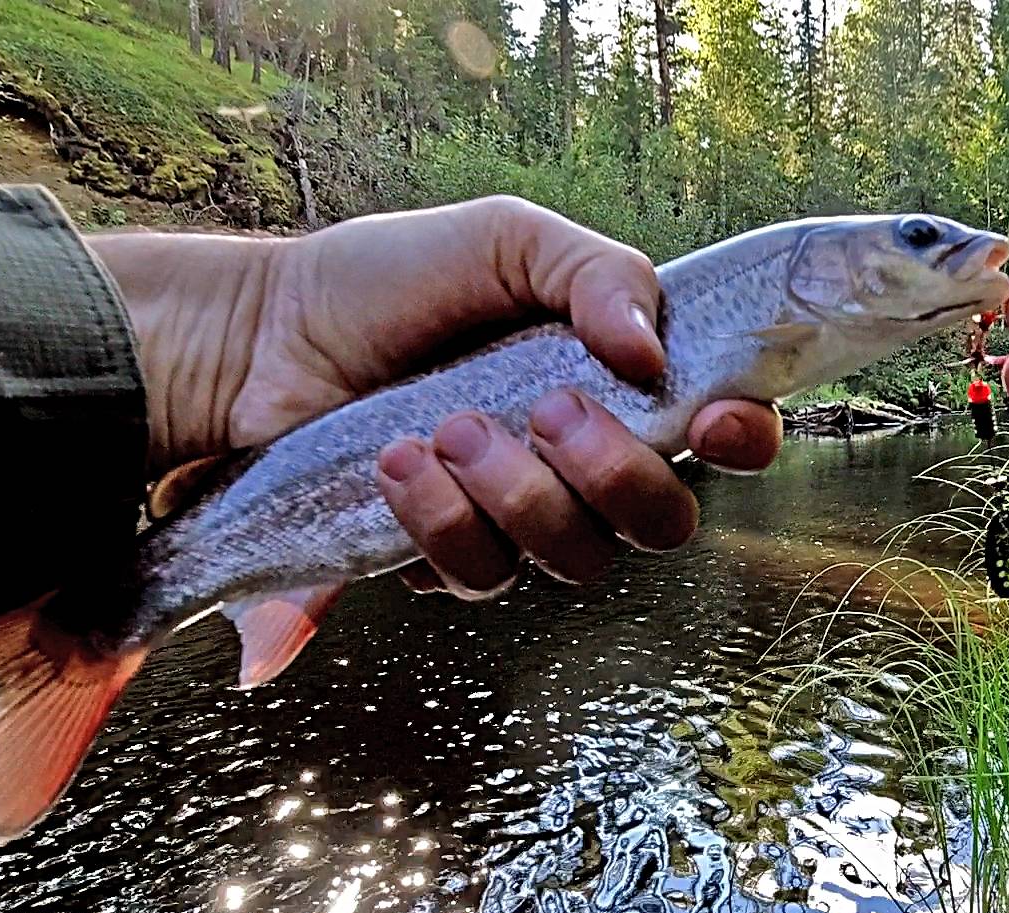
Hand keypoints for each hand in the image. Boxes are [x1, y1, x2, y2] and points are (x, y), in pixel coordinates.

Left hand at [89, 196, 782, 595]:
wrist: (266, 335)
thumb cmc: (392, 281)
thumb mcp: (505, 240)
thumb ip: (597, 274)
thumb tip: (653, 355)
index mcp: (619, 385)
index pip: (723, 434)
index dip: (743, 439)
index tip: (713, 419)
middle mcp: (583, 465)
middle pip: (662, 522)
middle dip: (614, 474)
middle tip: (547, 410)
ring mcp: (520, 520)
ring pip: (574, 559)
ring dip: (516, 494)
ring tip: (443, 426)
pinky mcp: (449, 560)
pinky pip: (482, 576)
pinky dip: (441, 519)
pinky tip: (396, 462)